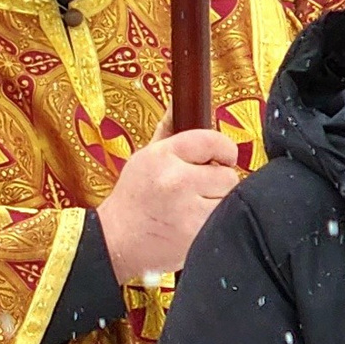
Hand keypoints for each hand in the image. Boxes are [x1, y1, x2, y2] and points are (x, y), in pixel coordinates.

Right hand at [95, 123, 242, 280]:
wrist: (115, 242)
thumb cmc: (133, 199)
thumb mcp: (143, 159)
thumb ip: (167, 131)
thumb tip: (180, 101)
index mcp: (161, 156)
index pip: (212, 140)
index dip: (224, 149)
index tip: (224, 158)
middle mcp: (175, 180)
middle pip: (228, 175)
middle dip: (218, 183)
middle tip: (198, 192)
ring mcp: (187, 209)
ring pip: (229, 199)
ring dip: (219, 204)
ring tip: (195, 210)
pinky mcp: (196, 234)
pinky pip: (224, 220)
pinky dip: (216, 223)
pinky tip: (196, 226)